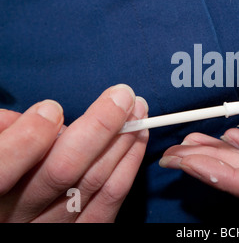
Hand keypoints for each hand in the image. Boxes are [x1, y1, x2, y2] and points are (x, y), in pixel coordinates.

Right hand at [0, 84, 148, 221]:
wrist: (17, 213)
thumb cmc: (7, 169)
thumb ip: (6, 132)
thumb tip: (41, 115)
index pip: (4, 166)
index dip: (31, 135)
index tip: (52, 108)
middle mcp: (19, 216)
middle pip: (63, 170)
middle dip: (100, 126)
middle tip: (121, 95)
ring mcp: (53, 227)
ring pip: (94, 181)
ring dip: (122, 139)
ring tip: (137, 109)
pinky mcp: (82, 231)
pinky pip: (111, 199)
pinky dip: (129, 164)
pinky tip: (139, 138)